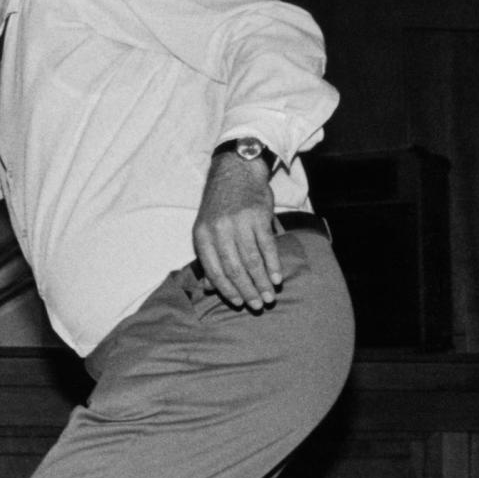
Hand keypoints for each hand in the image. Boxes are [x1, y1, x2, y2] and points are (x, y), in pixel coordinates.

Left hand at [192, 151, 284, 310]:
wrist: (236, 171)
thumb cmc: (220, 205)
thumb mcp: (206, 228)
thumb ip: (209, 257)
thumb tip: (209, 288)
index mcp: (202, 236)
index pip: (213, 270)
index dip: (226, 290)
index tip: (238, 303)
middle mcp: (219, 230)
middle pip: (234, 268)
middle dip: (247, 290)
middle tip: (258, 306)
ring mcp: (239, 223)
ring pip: (251, 260)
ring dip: (261, 282)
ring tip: (269, 297)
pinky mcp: (258, 216)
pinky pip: (267, 246)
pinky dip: (273, 265)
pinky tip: (276, 278)